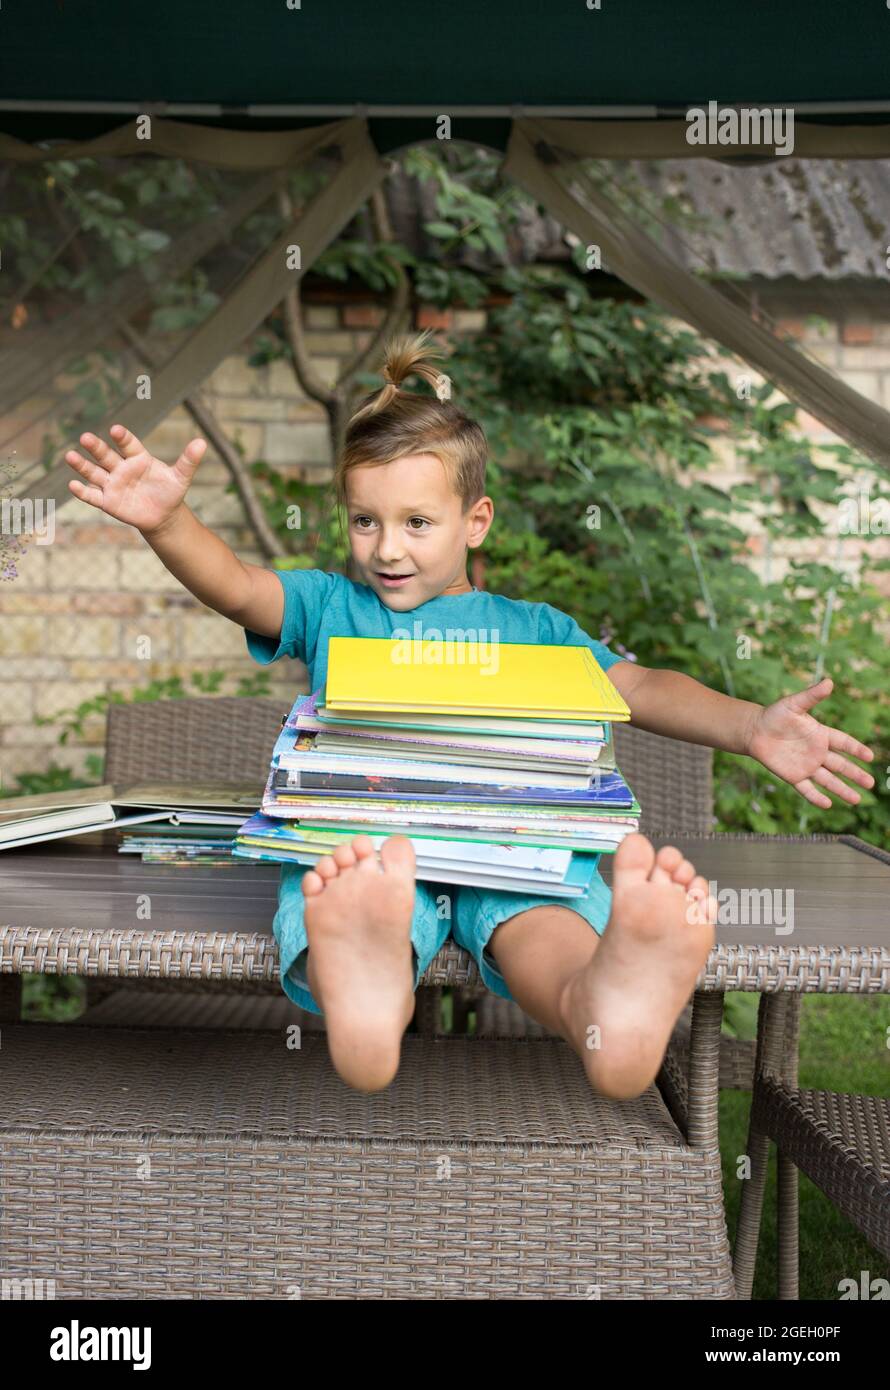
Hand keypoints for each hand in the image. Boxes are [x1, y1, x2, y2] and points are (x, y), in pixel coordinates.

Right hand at [65, 425, 206, 533]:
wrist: (163, 515)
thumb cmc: (171, 492)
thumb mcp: (181, 477)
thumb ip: (189, 460)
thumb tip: (202, 442)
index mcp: (138, 458)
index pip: (128, 444)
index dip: (122, 438)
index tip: (116, 430)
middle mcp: (121, 467)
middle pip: (106, 455)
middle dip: (96, 447)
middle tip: (86, 438)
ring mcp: (112, 484)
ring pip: (94, 473)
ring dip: (82, 465)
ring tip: (69, 456)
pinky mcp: (107, 501)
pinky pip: (92, 496)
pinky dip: (82, 492)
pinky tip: (72, 485)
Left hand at [745, 676, 874, 808]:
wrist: (754, 731)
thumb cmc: (775, 714)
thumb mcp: (794, 704)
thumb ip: (812, 696)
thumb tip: (829, 682)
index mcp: (821, 735)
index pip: (844, 743)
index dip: (856, 749)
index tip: (870, 757)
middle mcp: (817, 752)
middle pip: (841, 765)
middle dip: (855, 774)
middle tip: (871, 783)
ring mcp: (806, 766)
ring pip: (828, 780)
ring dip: (842, 790)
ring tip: (857, 800)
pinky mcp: (793, 776)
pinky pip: (807, 789)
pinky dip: (816, 797)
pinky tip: (828, 804)